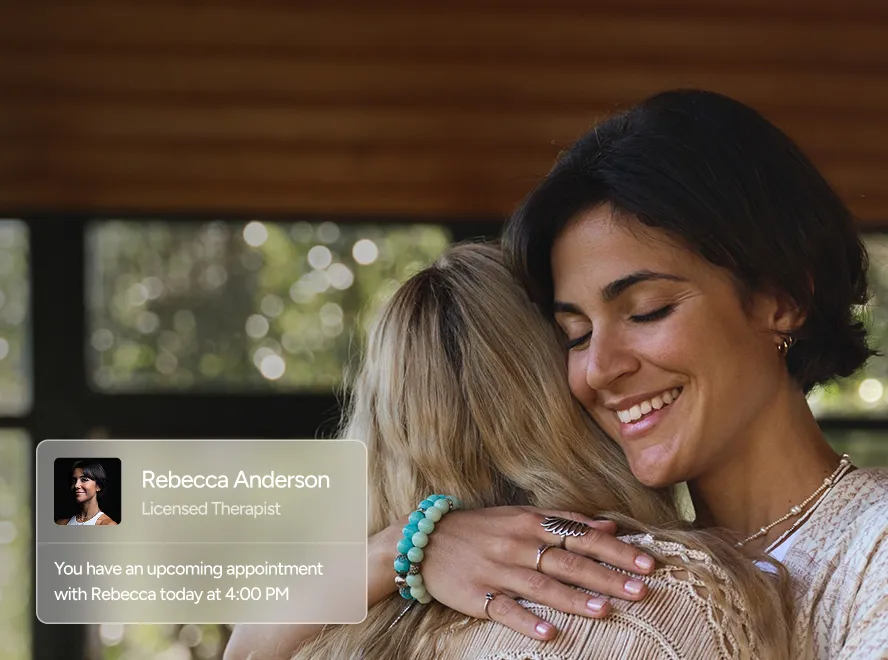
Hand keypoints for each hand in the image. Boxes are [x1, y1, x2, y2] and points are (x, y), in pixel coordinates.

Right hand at [418, 506, 654, 639]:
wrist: (424, 539)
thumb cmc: (481, 527)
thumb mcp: (521, 515)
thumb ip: (564, 520)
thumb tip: (608, 524)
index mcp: (531, 523)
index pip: (582, 535)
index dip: (616, 549)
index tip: (648, 561)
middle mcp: (518, 544)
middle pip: (569, 561)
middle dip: (608, 576)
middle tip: (642, 589)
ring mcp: (498, 570)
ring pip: (542, 585)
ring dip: (574, 599)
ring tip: (605, 611)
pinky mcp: (477, 594)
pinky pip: (505, 609)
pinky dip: (527, 620)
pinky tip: (550, 634)